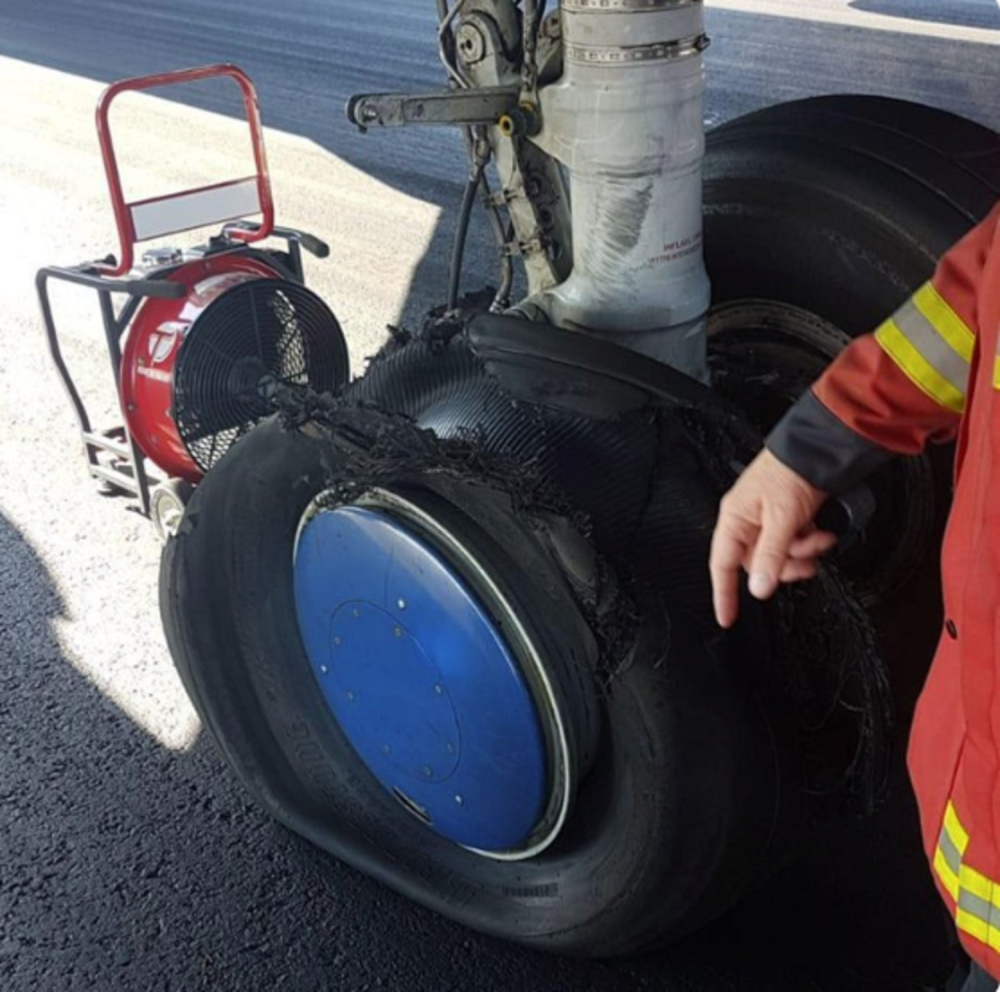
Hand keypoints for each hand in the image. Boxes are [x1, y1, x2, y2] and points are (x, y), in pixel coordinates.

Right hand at [710, 449, 835, 628]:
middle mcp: (747, 522)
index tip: (726, 618)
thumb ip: (769, 556)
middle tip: (804, 560)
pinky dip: (808, 542)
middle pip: (758, 564)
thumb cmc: (790, 472)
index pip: (722, 565)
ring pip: (779, 557)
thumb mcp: (781, 519)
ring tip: (818, 539)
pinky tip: (819, 532)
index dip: (723, 593)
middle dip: (785, 566)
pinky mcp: (786, 519)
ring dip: (801, 553)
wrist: (818, 450)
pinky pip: (792, 545)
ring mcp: (767, 521)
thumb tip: (758, 588)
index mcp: (734, 519)